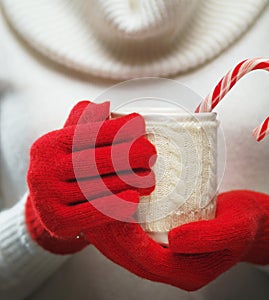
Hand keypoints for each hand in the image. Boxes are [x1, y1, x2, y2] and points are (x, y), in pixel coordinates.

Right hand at [26, 100, 155, 253]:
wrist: (50, 207)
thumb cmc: (70, 170)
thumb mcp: (71, 144)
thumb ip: (85, 123)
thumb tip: (105, 107)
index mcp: (49, 145)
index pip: (89, 132)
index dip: (118, 128)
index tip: (141, 126)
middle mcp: (43, 169)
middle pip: (97, 160)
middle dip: (131, 155)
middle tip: (151, 155)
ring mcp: (46, 198)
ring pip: (99, 187)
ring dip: (131, 181)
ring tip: (150, 179)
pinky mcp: (56, 222)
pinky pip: (93, 212)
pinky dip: (117, 204)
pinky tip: (134, 198)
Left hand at [86, 190, 268, 290]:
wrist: (249, 221)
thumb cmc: (243, 224)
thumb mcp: (235, 230)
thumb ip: (209, 238)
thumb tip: (175, 240)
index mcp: (187, 273)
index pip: (146, 260)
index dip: (127, 238)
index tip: (115, 210)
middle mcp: (171, 268)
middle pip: (129, 257)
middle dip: (110, 233)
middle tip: (97, 203)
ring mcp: (164, 257)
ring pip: (126, 250)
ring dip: (109, 229)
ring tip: (97, 203)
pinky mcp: (161, 242)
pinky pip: (132, 239)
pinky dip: (119, 225)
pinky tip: (111, 205)